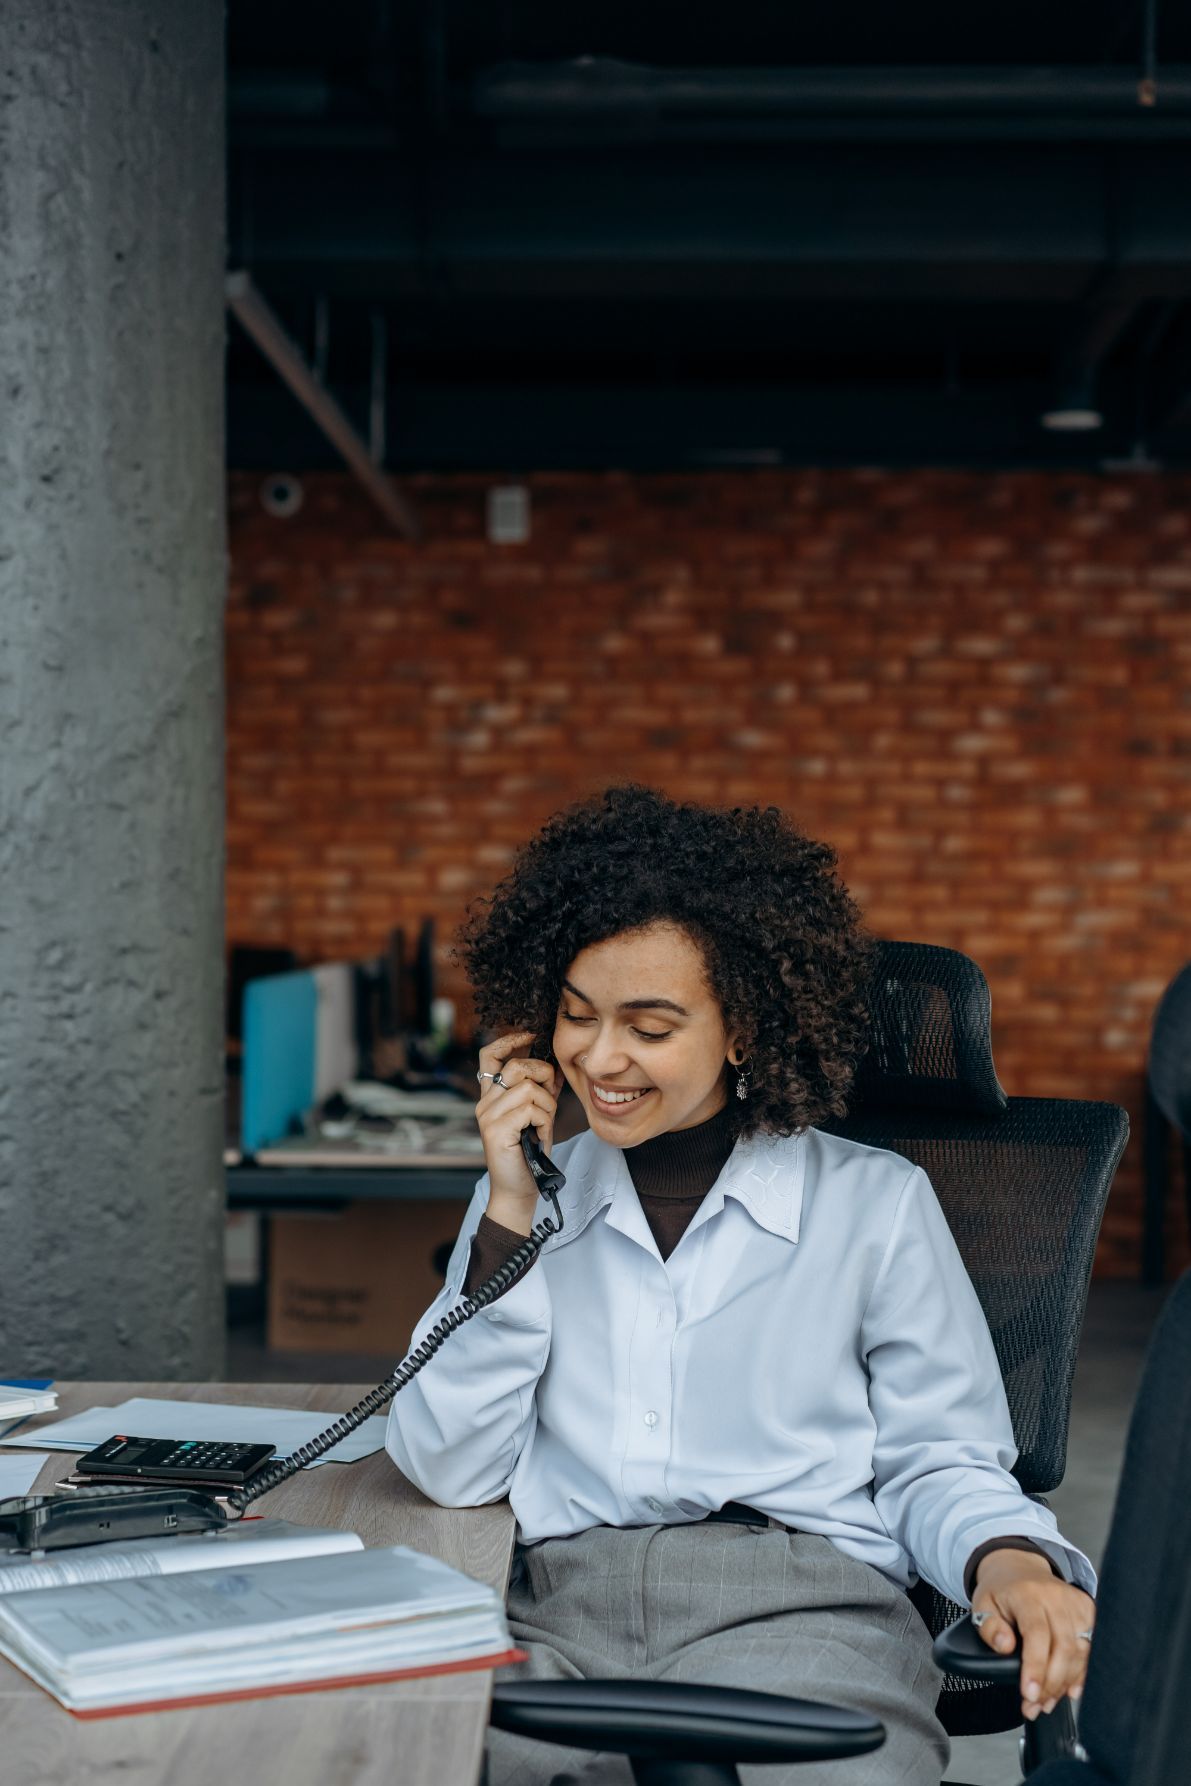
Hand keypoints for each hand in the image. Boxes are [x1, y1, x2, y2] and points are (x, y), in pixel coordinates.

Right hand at [475, 1030, 562, 1231]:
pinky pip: (530, 1109)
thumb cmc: (530, 1154)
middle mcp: (484, 1103)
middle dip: (542, 1075)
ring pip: (528, 1088)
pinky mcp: (496, 1131)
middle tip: (550, 1099)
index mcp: (491, 1097)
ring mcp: (487, 1117)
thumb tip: (554, 1067)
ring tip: (544, 1125)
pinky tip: (539, 1136)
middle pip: (517, 1066)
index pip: (489, 1056)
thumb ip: (542, 1091)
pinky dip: (544, 1121)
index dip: (508, 1040)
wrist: (519, 1190)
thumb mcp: (539, 1116)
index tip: (529, 1035)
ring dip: (547, 1106)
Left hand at [971, 1549, 1094, 1721]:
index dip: (1035, 1667)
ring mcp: (1075, 1602)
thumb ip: (988, 1626)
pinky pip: (1092, 1648)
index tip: (1029, 1695)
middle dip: (1051, 1684)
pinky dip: (1082, 1673)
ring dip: (1065, 1683)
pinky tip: (1069, 1689)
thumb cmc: (1001, 1590)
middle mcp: (1056, 1597)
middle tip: (1035, 1706)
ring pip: (1081, 1652)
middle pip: (1064, 1648)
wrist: (1020, 1566)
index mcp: (1027, 1594)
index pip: (1037, 1634)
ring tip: (1047, 1701)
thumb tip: (1005, 1647)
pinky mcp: (1088, 1610)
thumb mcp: (982, 1604)